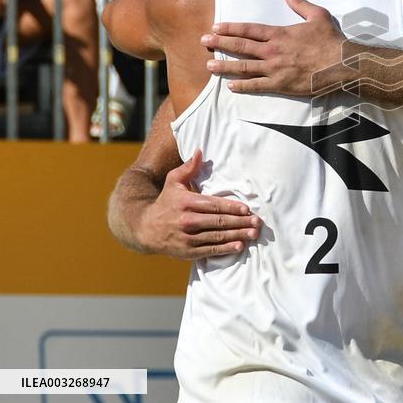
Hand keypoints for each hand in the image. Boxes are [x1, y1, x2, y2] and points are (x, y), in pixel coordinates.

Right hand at [136, 150, 261, 259]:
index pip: (213, 205)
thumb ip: (188, 168)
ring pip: (217, 236)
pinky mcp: (187, 252)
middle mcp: (186, 220)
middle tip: (257, 222)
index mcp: (186, 202)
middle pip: (219, 221)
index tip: (247, 209)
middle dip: (240, 222)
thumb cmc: (165, 202)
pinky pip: (210, 250)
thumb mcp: (173, 182)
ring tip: (253, 234)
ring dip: (238, 235)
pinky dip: (226, 249)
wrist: (145, 228)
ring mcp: (187, 238)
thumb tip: (200, 151)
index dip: (231, 207)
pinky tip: (239, 246)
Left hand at [202, 0, 349, 95]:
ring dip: (225, 66)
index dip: (230, 28)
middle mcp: (273, 51)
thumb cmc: (331, 40)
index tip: (216, 27)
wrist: (342, 64)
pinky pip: (257, 86)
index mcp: (279, 34)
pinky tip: (230, 86)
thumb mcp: (318, 15)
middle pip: (241, 46)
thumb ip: (300, 4)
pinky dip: (242, 86)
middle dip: (220, 43)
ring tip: (209, 66)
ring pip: (244, 67)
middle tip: (203, 42)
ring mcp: (275, 69)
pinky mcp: (281, 85)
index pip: (249, 29)